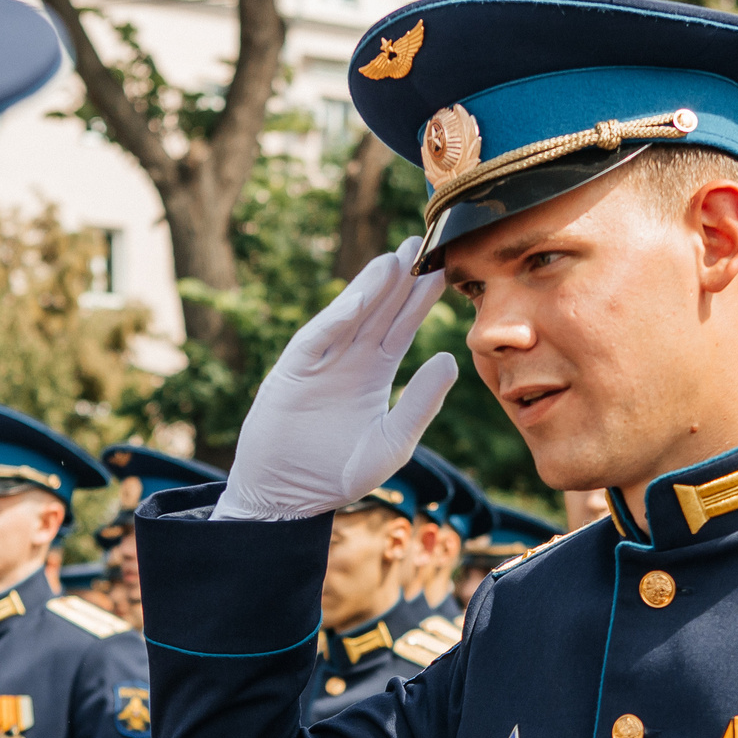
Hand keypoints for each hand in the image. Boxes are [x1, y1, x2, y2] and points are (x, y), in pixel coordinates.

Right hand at [213, 238, 459, 520]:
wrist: (288, 496)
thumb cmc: (339, 473)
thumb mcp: (392, 442)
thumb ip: (420, 404)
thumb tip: (449, 359)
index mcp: (374, 373)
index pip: (402, 327)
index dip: (420, 299)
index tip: (444, 269)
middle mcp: (348, 360)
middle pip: (378, 311)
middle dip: (398, 279)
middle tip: (422, 241)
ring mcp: (319, 363)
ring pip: (349, 317)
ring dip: (370, 288)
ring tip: (395, 259)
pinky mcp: (292, 373)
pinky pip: (316, 341)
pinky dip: (335, 320)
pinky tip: (358, 300)